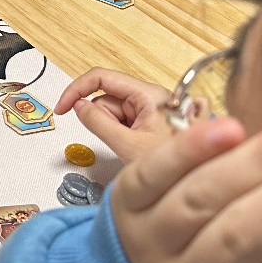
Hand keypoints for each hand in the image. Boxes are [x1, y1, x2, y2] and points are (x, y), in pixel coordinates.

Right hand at [54, 67, 179, 162]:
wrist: (198, 185)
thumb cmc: (179, 169)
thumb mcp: (128, 146)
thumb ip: (98, 123)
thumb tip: (78, 106)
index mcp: (150, 95)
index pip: (101, 77)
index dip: (76, 89)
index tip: (63, 106)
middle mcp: (153, 97)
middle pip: (108, 97)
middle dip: (102, 119)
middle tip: (116, 141)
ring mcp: (153, 110)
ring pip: (115, 112)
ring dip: (113, 130)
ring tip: (131, 148)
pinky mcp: (152, 122)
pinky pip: (125, 122)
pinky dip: (121, 135)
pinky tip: (135, 148)